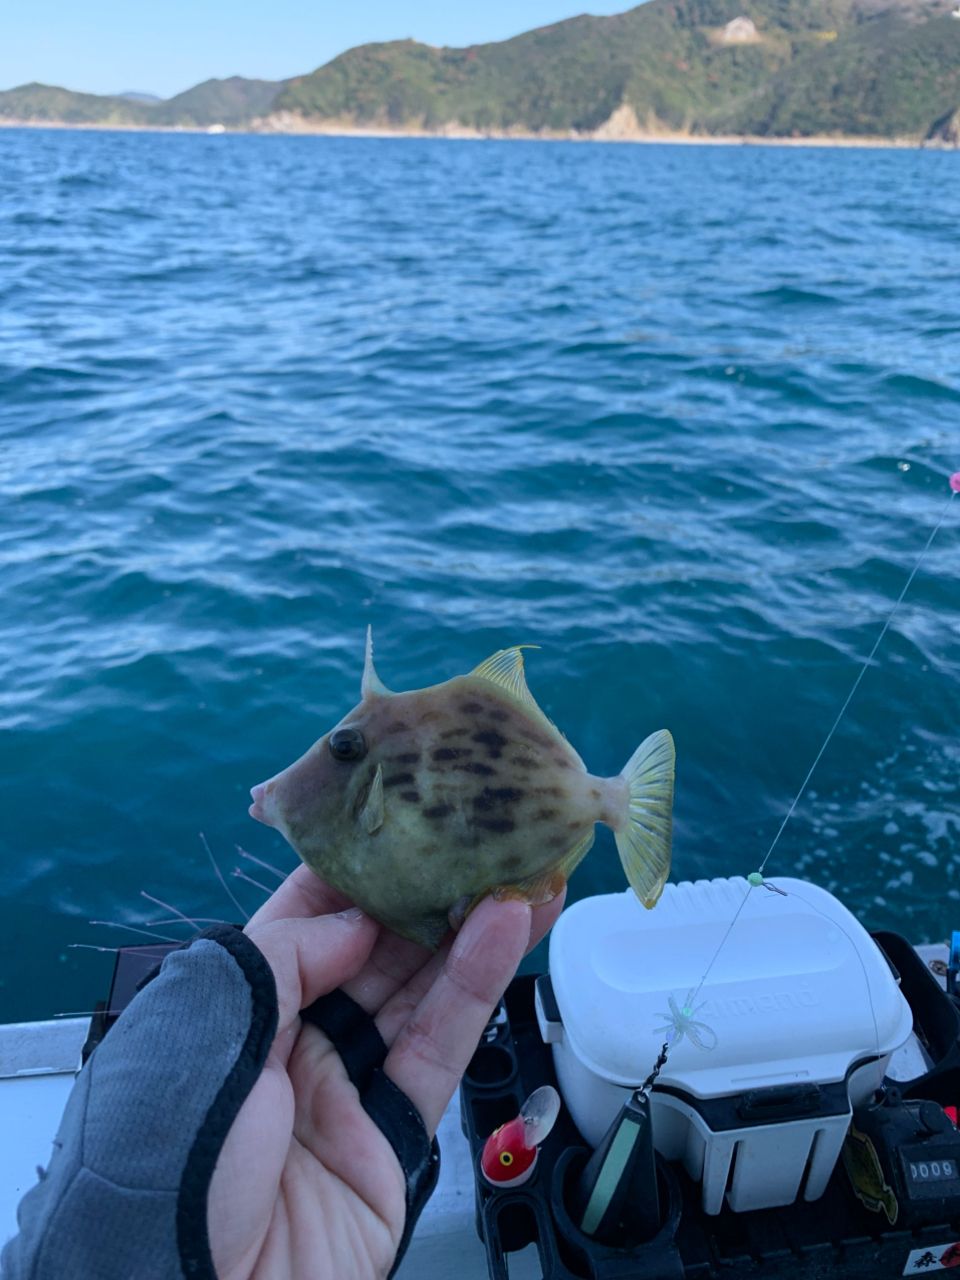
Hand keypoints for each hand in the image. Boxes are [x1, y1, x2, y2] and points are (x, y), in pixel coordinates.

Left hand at [207, 866, 564, 1279]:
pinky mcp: (393, 1138)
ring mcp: (346, 1089)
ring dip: (471, 930)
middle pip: (374, 952)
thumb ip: (283, 958)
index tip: (406, 821)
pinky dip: (476, 987)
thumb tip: (355, 922)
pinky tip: (507, 930)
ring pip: (418, 992)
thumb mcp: (203, 1029)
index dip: (357, 871)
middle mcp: (292, 1040)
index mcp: (233, 1007)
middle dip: (429, 895)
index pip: (302, 922)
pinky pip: (439, 1049)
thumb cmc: (166, 1156)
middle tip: (485, 839)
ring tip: (521, 871)